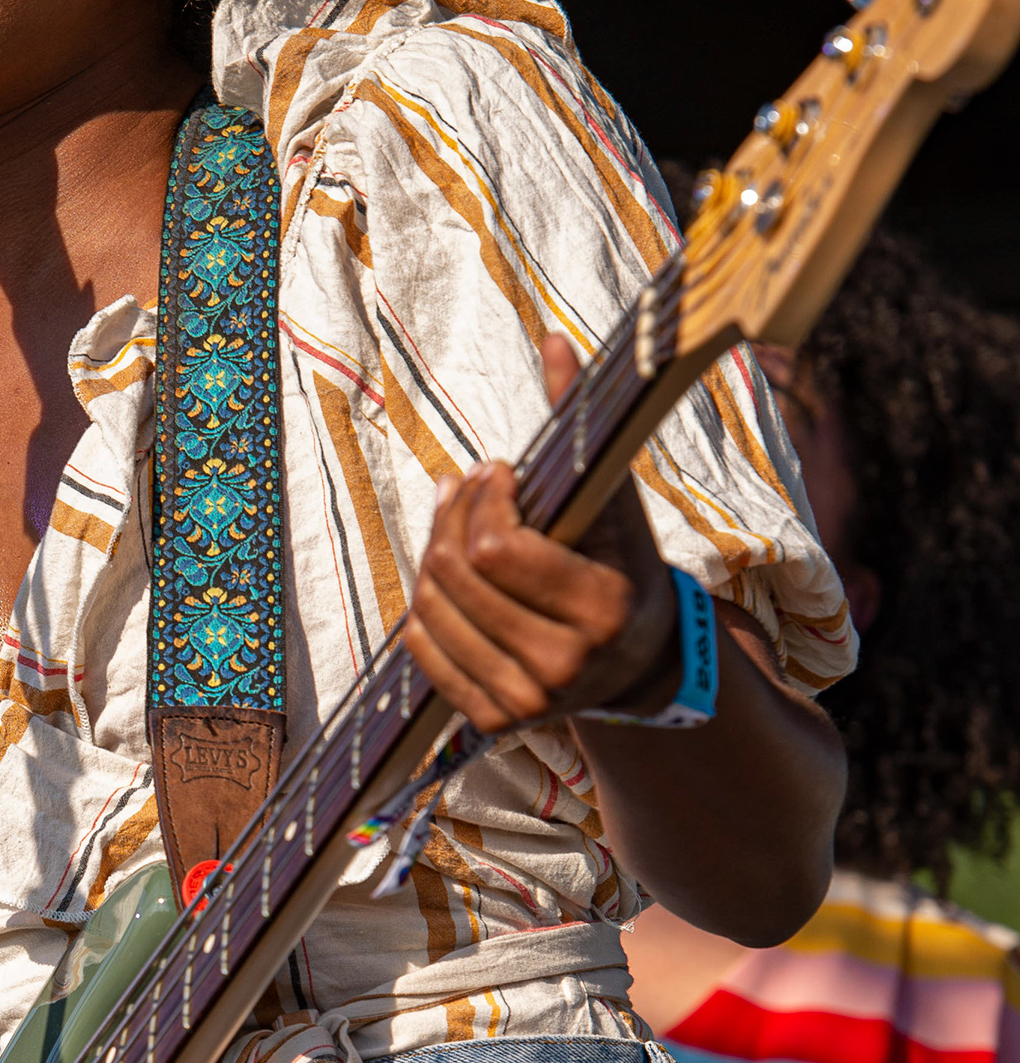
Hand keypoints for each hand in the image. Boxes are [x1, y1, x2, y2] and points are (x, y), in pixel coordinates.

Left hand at [403, 333, 677, 732]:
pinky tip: (447, 576)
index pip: (495, 547)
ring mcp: (526, 702)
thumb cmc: (623, 564)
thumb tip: (551, 339)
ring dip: (433, 551)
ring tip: (456, 521)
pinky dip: (425, 605)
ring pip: (429, 609)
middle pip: (454, 574)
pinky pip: (422, 649)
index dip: (483, 498)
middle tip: (468, 484)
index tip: (500, 472)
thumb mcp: (613, 499)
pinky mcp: (493, 722)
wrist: (639, 664)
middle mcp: (562, 666)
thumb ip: (582, 422)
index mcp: (601, 611)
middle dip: (452, 514)